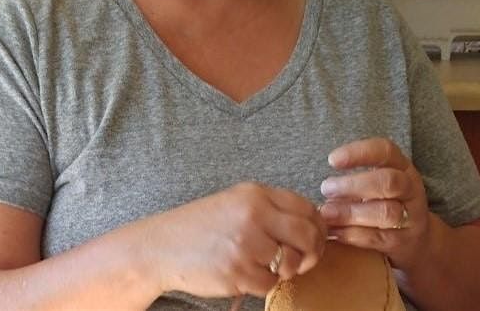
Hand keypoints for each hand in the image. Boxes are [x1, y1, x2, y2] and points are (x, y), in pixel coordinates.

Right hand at [145, 182, 326, 298]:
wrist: (162, 246)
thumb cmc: (202, 226)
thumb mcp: (236, 202)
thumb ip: (271, 209)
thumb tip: (313, 226)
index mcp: (255, 194)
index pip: (307, 208)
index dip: (318, 227)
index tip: (315, 239)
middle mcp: (253, 215)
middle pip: (307, 235)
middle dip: (312, 252)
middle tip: (302, 261)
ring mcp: (245, 244)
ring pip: (290, 263)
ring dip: (284, 270)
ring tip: (267, 266)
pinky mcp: (237, 272)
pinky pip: (270, 283)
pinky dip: (263, 283)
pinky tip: (246, 274)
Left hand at [318, 138, 431, 269]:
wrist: (415, 241)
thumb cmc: (384, 203)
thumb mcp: (377, 184)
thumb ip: (355, 181)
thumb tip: (324, 188)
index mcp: (403, 168)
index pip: (386, 151)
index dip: (359, 152)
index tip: (332, 160)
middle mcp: (411, 189)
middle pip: (388, 182)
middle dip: (353, 185)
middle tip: (326, 188)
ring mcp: (411, 217)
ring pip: (385, 212)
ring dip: (351, 212)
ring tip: (326, 213)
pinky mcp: (403, 242)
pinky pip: (378, 237)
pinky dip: (352, 234)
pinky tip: (334, 232)